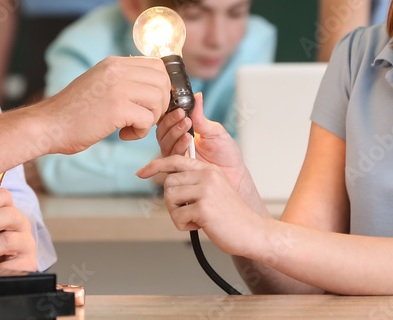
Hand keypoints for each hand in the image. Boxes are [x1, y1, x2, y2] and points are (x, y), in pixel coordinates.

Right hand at [31, 56, 168, 155]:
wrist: (48, 125)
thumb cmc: (73, 112)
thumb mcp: (99, 84)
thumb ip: (122, 80)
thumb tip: (154, 87)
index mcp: (114, 63)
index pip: (156, 66)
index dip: (161, 87)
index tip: (150, 104)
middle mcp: (117, 70)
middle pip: (162, 81)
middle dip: (160, 104)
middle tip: (144, 118)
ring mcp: (117, 87)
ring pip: (158, 100)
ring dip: (150, 119)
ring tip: (131, 126)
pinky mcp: (116, 108)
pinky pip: (147, 120)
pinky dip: (140, 132)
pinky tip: (123, 134)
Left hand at [137, 155, 267, 258]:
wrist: (252, 232)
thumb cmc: (230, 215)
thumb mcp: (214, 190)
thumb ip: (194, 182)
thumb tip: (168, 182)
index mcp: (208, 169)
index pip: (174, 160)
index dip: (154, 166)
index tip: (140, 173)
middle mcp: (207, 175)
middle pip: (168, 183)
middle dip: (172, 201)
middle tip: (187, 211)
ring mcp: (205, 190)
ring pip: (170, 198)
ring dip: (177, 214)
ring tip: (195, 218)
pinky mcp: (203, 208)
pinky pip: (178, 216)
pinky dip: (185, 225)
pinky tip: (202, 225)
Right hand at [155, 92, 248, 193]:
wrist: (235, 175)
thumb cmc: (226, 153)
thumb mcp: (214, 130)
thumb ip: (201, 116)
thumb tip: (197, 96)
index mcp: (183, 132)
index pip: (167, 121)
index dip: (169, 114)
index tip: (179, 107)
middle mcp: (177, 145)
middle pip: (162, 132)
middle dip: (171, 122)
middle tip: (183, 116)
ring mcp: (177, 157)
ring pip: (164, 144)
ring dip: (174, 133)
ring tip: (188, 126)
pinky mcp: (178, 170)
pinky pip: (171, 158)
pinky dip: (178, 146)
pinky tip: (188, 140)